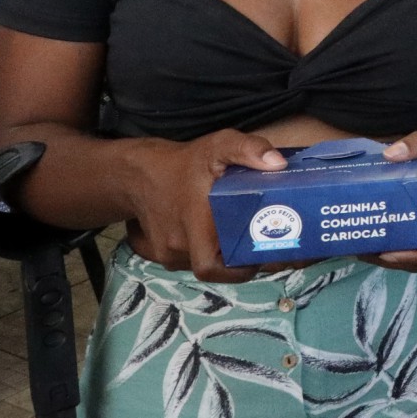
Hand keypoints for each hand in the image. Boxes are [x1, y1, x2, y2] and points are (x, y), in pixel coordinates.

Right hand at [126, 129, 283, 283]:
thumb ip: (247, 149)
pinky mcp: (164, 254)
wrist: (138, 174)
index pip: (211, 266)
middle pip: (215, 268)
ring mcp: (167, 253)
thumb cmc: (183, 162)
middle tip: (269, 248)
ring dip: (227, 257)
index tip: (264, 258)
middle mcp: (176, 245)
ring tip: (252, 240)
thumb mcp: (218, 146)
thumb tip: (278, 163)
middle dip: (243, 263)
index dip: (238, 271)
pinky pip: (193, 259)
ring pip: (205, 263)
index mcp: (191, 224)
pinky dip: (211, 252)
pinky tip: (226, 237)